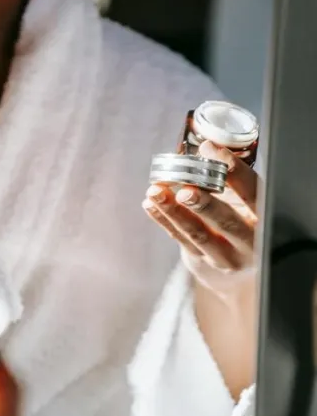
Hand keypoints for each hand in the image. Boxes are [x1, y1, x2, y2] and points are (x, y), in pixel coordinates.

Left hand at [143, 141, 259, 298]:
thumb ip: (230, 178)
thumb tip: (203, 146)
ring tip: (155, 192)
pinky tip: (151, 204)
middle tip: (185, 191)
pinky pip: (180, 239)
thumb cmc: (243, 221)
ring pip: (198, 234)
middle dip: (204, 205)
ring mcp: (226, 256)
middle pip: (228, 222)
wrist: (241, 269)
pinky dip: (164, 220)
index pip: (254, 194)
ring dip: (173, 211)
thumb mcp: (247, 201)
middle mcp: (250, 240)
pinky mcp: (202, 263)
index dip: (234, 172)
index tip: (210, 150)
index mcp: (265, 217)